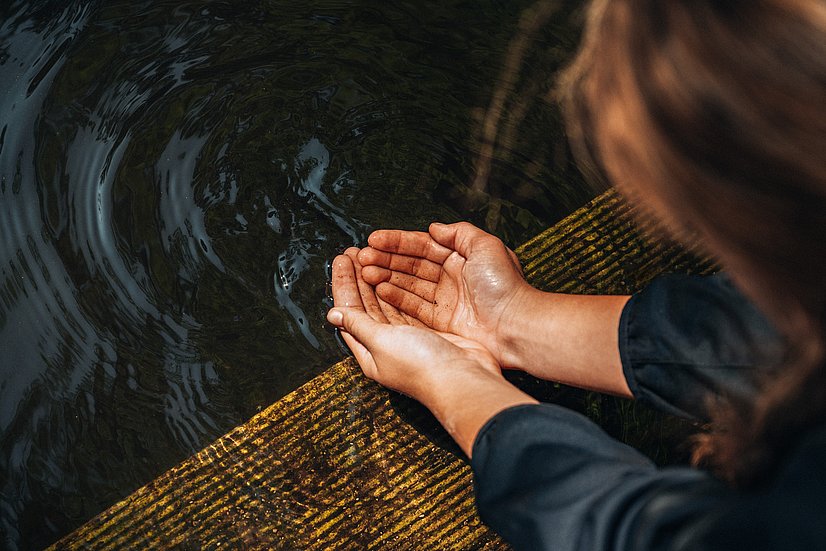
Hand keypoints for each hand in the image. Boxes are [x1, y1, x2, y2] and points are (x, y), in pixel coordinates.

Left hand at [329, 248, 536, 455]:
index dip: (344, 285)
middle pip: (365, 305)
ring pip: (385, 302)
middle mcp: (385, 345)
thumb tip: (334, 314)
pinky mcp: (426, 332)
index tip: (342, 261)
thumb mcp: (382, 341)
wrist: (462, 377)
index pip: (349, 312)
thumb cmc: (420, 366)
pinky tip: (392, 274)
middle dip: (358, 278)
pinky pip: (405, 305)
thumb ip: (358, 325)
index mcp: (369, 352)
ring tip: (369, 257)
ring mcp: (406, 338)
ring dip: (375, 279)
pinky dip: (397, 288)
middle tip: (354, 252)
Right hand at [357, 222, 532, 366]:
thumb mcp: (486, 246)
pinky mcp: (441, 321)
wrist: (514, 325)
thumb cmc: (505, 286)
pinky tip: (380, 289)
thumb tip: (435, 227)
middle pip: (411, 265)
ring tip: (366, 272)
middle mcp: (451, 278)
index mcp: (461, 258)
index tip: (374, 240)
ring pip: (408, 284)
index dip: (397, 242)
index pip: (422, 246)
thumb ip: (459, 232)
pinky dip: (395, 297)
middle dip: (386, 259)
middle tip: (363, 257)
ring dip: (386, 276)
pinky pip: (413, 306)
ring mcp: (445, 300)